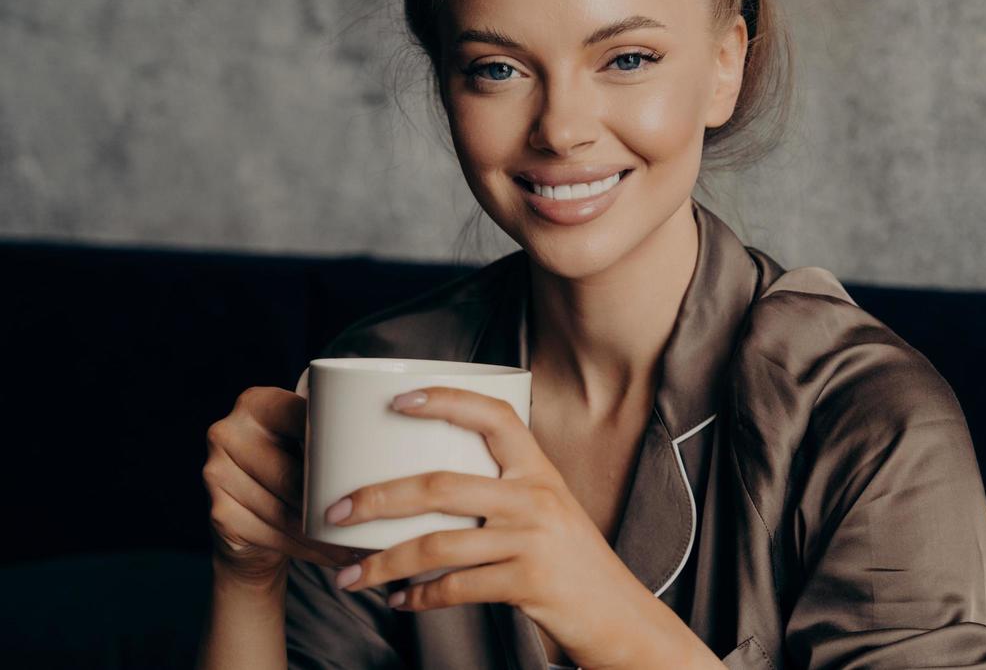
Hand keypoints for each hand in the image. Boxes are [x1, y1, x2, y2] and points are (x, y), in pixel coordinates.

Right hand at [201, 386, 371, 586]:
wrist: (250, 520)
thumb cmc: (298, 470)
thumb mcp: (316, 443)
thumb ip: (342, 429)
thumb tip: (411, 432)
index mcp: (257, 402)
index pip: (307, 421)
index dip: (341, 448)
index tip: (385, 471)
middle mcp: (227, 431)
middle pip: (294, 472)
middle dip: (336, 501)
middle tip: (382, 519)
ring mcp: (215, 472)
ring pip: (285, 508)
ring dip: (327, 533)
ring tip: (367, 545)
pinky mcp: (217, 512)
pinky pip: (271, 534)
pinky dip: (308, 549)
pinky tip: (335, 557)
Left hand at [325, 387, 667, 667]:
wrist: (620, 614)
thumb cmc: (572, 560)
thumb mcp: (547, 510)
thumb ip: (500, 491)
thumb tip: (421, 486)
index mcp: (539, 469)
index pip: (494, 416)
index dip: (446, 400)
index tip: (398, 400)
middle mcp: (537, 497)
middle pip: (441, 485)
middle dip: (377, 498)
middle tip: (335, 511)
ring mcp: (533, 540)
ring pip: (438, 545)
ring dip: (382, 563)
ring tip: (348, 577)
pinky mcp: (528, 583)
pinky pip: (456, 588)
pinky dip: (419, 598)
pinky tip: (399, 602)